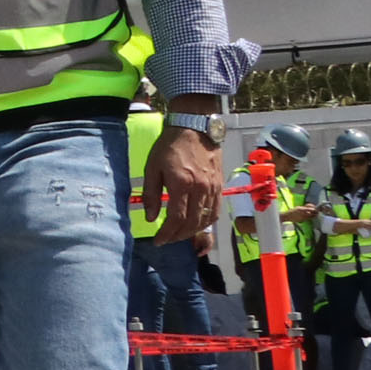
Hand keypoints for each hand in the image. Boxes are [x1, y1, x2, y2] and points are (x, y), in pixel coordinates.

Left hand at [144, 126, 220, 242]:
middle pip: (192, 223)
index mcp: (182, 184)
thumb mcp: (152, 167)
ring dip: (192, 232)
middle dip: (178, 236)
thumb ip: (152, 194)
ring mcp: (212, 188)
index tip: (158, 241)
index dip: (167, 234)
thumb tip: (151, 218)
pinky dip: (206, 222)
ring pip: (206, 220)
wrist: (194, 128)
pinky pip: (216, 211)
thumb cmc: (169, 146)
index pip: (176, 219)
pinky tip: (196, 225)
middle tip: (167, 240)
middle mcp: (200, 189)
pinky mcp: (219, 186)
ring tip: (179, 234)